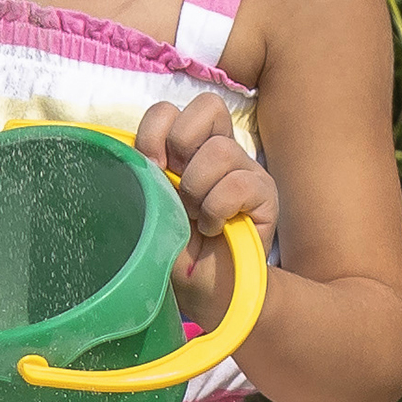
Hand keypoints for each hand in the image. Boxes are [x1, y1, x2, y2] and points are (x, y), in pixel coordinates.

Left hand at [136, 91, 279, 327]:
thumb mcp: (147, 207)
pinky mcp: (266, 194)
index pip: (169, 109)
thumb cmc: (171, 252)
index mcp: (185, 150)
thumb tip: (136, 152)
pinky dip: (217, 210)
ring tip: (195, 219)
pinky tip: (214, 230)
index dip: (154, 132)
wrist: (202, 294)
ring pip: (219, 150)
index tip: (148, 168)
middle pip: (207, 107)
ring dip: (197, 191)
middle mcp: (218, 151)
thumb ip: (143, 172)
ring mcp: (245, 170)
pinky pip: (238, 184)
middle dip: (181, 146)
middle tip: (175, 187)